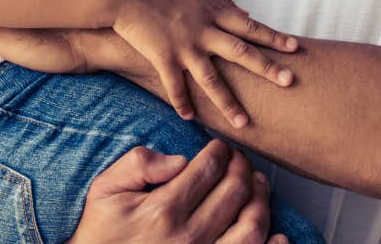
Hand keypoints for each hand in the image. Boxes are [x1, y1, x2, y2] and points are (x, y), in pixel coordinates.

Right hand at [69, 139, 287, 243]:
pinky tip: (279, 235)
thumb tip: (179, 161)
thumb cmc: (101, 232)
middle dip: (243, 168)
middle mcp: (188, 237)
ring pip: (250, 228)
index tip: (220, 146)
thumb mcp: (105, 189)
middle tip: (240, 160)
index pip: (208, 169)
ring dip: (260, 202)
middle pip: (234, 193)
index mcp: (163, 210)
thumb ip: (139, 164)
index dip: (220, 151)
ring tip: (257, 186)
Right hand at [114, 0, 297, 128]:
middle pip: (240, 52)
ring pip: (212, 79)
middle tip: (289, 81)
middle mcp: (203, 30)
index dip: (273, 37)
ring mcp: (184, 46)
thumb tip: (247, 13)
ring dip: (229, 103)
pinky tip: (190, 118)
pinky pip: (176, 86)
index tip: (295, 48)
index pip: (249, 26)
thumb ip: (221, 1)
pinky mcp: (163, 57)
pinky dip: (182, 102)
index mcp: (212, 12)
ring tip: (244, 124)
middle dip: (266, 67)